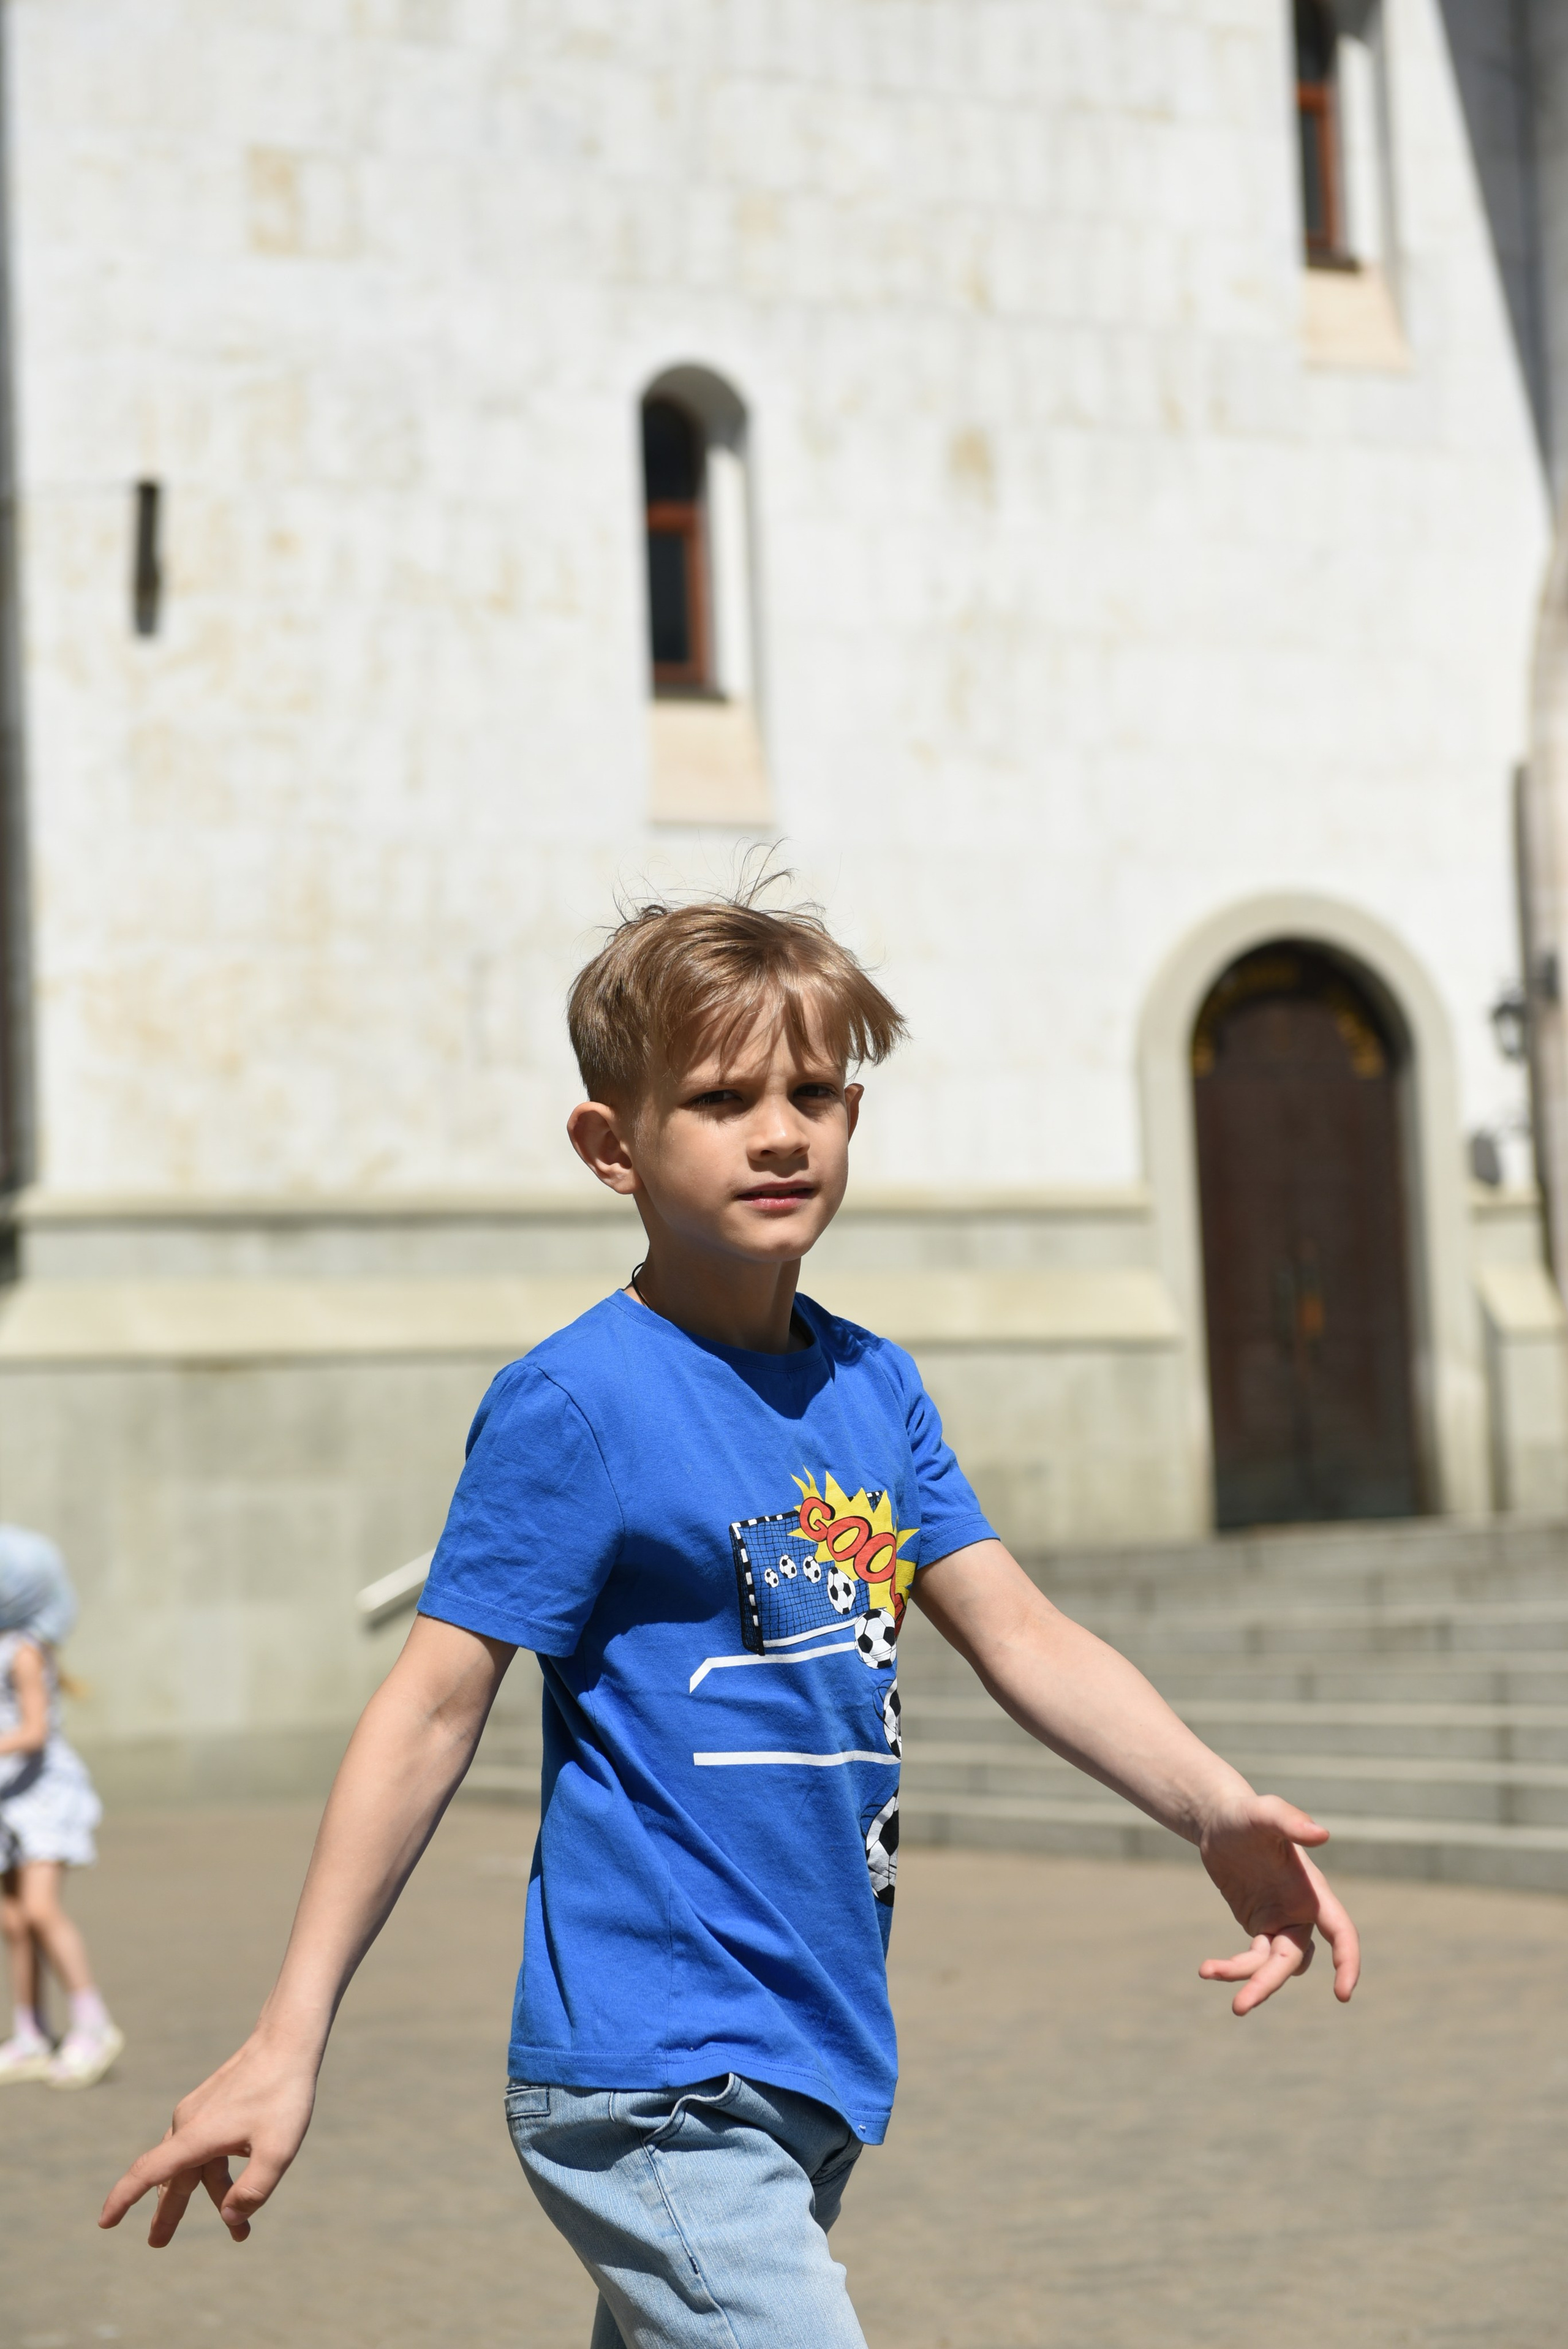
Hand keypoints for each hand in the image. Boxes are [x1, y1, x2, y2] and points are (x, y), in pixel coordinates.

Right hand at [98, 2032, 317, 2245]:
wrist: (287, 2041)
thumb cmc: (284, 2094)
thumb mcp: (279, 2149)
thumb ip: (254, 2189)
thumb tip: (229, 2220)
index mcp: (196, 2136)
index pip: (147, 2171)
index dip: (123, 2198)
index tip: (103, 2222)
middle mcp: (189, 2123)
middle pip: (173, 2178)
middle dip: (168, 2213)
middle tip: (157, 2244)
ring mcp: (199, 2113)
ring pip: (196, 2165)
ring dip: (211, 2197)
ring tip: (238, 2235)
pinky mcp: (213, 2106)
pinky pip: (208, 2149)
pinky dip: (221, 2174)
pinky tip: (237, 2186)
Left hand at [1196, 1793, 1360, 2015]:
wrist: (1219, 1821)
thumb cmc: (1246, 1814)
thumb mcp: (1264, 1811)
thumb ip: (1289, 1821)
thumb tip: (1322, 1834)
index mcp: (1312, 1891)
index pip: (1341, 1931)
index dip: (1347, 1962)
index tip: (1342, 1994)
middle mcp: (1301, 1912)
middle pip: (1294, 1960)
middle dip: (1268, 1983)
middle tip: (1239, 2005)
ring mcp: (1280, 1922)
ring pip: (1272, 1966)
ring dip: (1246, 1978)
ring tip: (1206, 1971)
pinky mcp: (1258, 1926)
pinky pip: (1252, 1959)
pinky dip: (1233, 1968)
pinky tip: (1207, 1969)